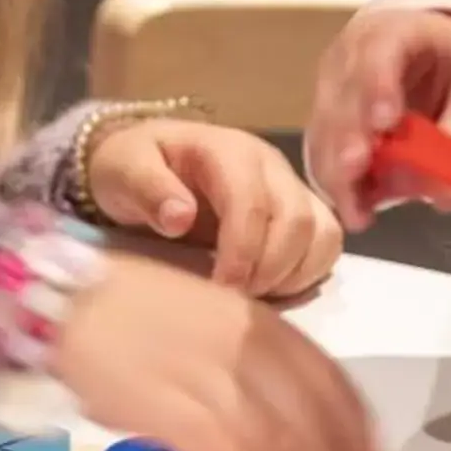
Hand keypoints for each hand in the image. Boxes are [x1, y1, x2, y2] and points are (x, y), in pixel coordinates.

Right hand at [53, 255, 384, 450]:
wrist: (63, 298)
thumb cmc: (134, 310)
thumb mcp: (211, 317)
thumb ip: (250, 360)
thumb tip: (286, 419)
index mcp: (260, 321)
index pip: (330, 380)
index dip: (359, 433)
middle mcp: (246, 346)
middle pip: (312, 418)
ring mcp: (209, 376)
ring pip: (277, 445)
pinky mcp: (169, 407)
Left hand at [84, 118, 343, 296]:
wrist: (147, 163)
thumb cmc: (133, 167)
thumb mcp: (123, 170)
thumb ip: (147, 188)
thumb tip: (180, 217)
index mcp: (227, 150)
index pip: (252, 201)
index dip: (243, 251)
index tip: (222, 289)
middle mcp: (270, 165)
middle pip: (297, 220)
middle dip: (270, 269)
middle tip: (235, 300)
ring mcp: (290, 187)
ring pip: (322, 233)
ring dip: (293, 274)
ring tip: (254, 296)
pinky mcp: (301, 210)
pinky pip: (327, 244)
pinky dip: (308, 273)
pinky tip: (272, 289)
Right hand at [306, 8, 450, 227]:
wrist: (417, 43)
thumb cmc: (446, 58)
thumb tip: (448, 193)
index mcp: (391, 32)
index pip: (378, 53)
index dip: (378, 86)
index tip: (385, 123)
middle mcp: (347, 56)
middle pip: (341, 99)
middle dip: (346, 139)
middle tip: (356, 173)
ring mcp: (328, 86)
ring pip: (323, 129)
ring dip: (337, 173)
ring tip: (357, 212)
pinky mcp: (322, 115)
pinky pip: (322, 150)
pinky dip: (336, 182)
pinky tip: (355, 210)